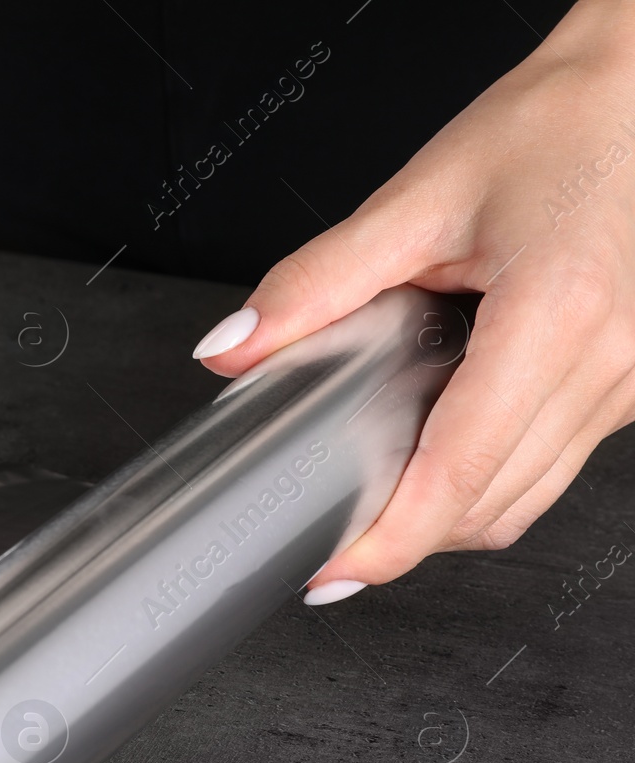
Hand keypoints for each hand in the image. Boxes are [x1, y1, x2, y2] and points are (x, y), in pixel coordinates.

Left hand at [191, 0, 634, 603]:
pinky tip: (440, 452)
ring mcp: (633, 379)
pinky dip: (492, 479)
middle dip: (407, 535)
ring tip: (377, 498)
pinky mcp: (634, 381)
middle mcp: (611, 361)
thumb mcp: (418, 197)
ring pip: (530, 497)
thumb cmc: (557, 126)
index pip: (460, 471)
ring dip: (449, 515)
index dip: (391, 540)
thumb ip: (315, 283)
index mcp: (556, 314)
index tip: (333, 572)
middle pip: (493, 504)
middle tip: (334, 537)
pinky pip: (557, 464)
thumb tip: (233, 347)